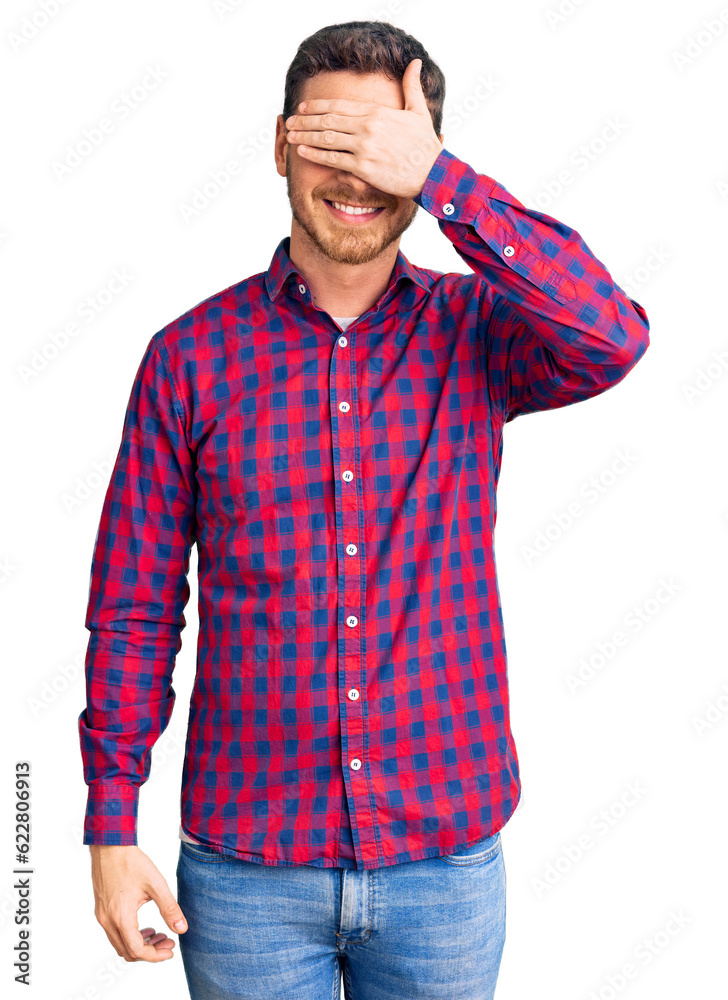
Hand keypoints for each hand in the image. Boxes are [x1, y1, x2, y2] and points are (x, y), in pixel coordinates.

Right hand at [89, 845, 186, 961]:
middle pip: (128, 952)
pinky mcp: (101, 910)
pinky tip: (145, 926)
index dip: (155, 956)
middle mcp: (108, 921)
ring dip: (139, 945)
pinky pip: (114, 933)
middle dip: (150, 951)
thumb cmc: (132, 862)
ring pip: (120, 944)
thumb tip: (181, 929)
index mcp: (121, 917)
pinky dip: (130, 936)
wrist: (110, 846)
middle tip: (168, 941)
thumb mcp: (156, 884)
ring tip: (159, 934)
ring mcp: (102, 917)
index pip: (137, 950)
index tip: (170, 950)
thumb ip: (169, 908)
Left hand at [285, 58, 442, 199]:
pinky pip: (333, 160)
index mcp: (376, 112)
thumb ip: (412, 87)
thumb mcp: (419, 111)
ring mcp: (364, 147)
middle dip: (305, 121)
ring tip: (290, 136)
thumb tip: (415, 62)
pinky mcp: (363, 168)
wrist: (433, 174)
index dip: (317, 106)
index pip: (339, 105)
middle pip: (328, 120)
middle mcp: (367, 127)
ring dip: (305, 136)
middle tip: (289, 122)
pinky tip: (303, 152)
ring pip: (327, 139)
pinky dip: (315, 155)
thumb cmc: (425, 145)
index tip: (303, 108)